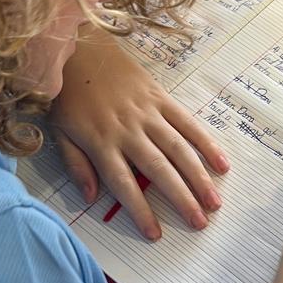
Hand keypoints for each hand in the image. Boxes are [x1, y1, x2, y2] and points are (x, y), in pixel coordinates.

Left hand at [49, 27, 228, 239]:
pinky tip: (222, 164)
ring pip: (179, 150)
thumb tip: (91, 197)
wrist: (79, 47)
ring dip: (199, 177)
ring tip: (215, 202)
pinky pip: (188, 123)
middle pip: (159, 170)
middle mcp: (128, 130)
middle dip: (181, 199)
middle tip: (200, 224)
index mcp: (101, 143)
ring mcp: (148, 113)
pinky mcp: (161, 98)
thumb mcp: (60, 132)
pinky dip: (206, 143)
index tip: (157, 234)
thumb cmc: (67, 95)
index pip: (124, 184)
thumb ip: (76, 165)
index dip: (141, 211)